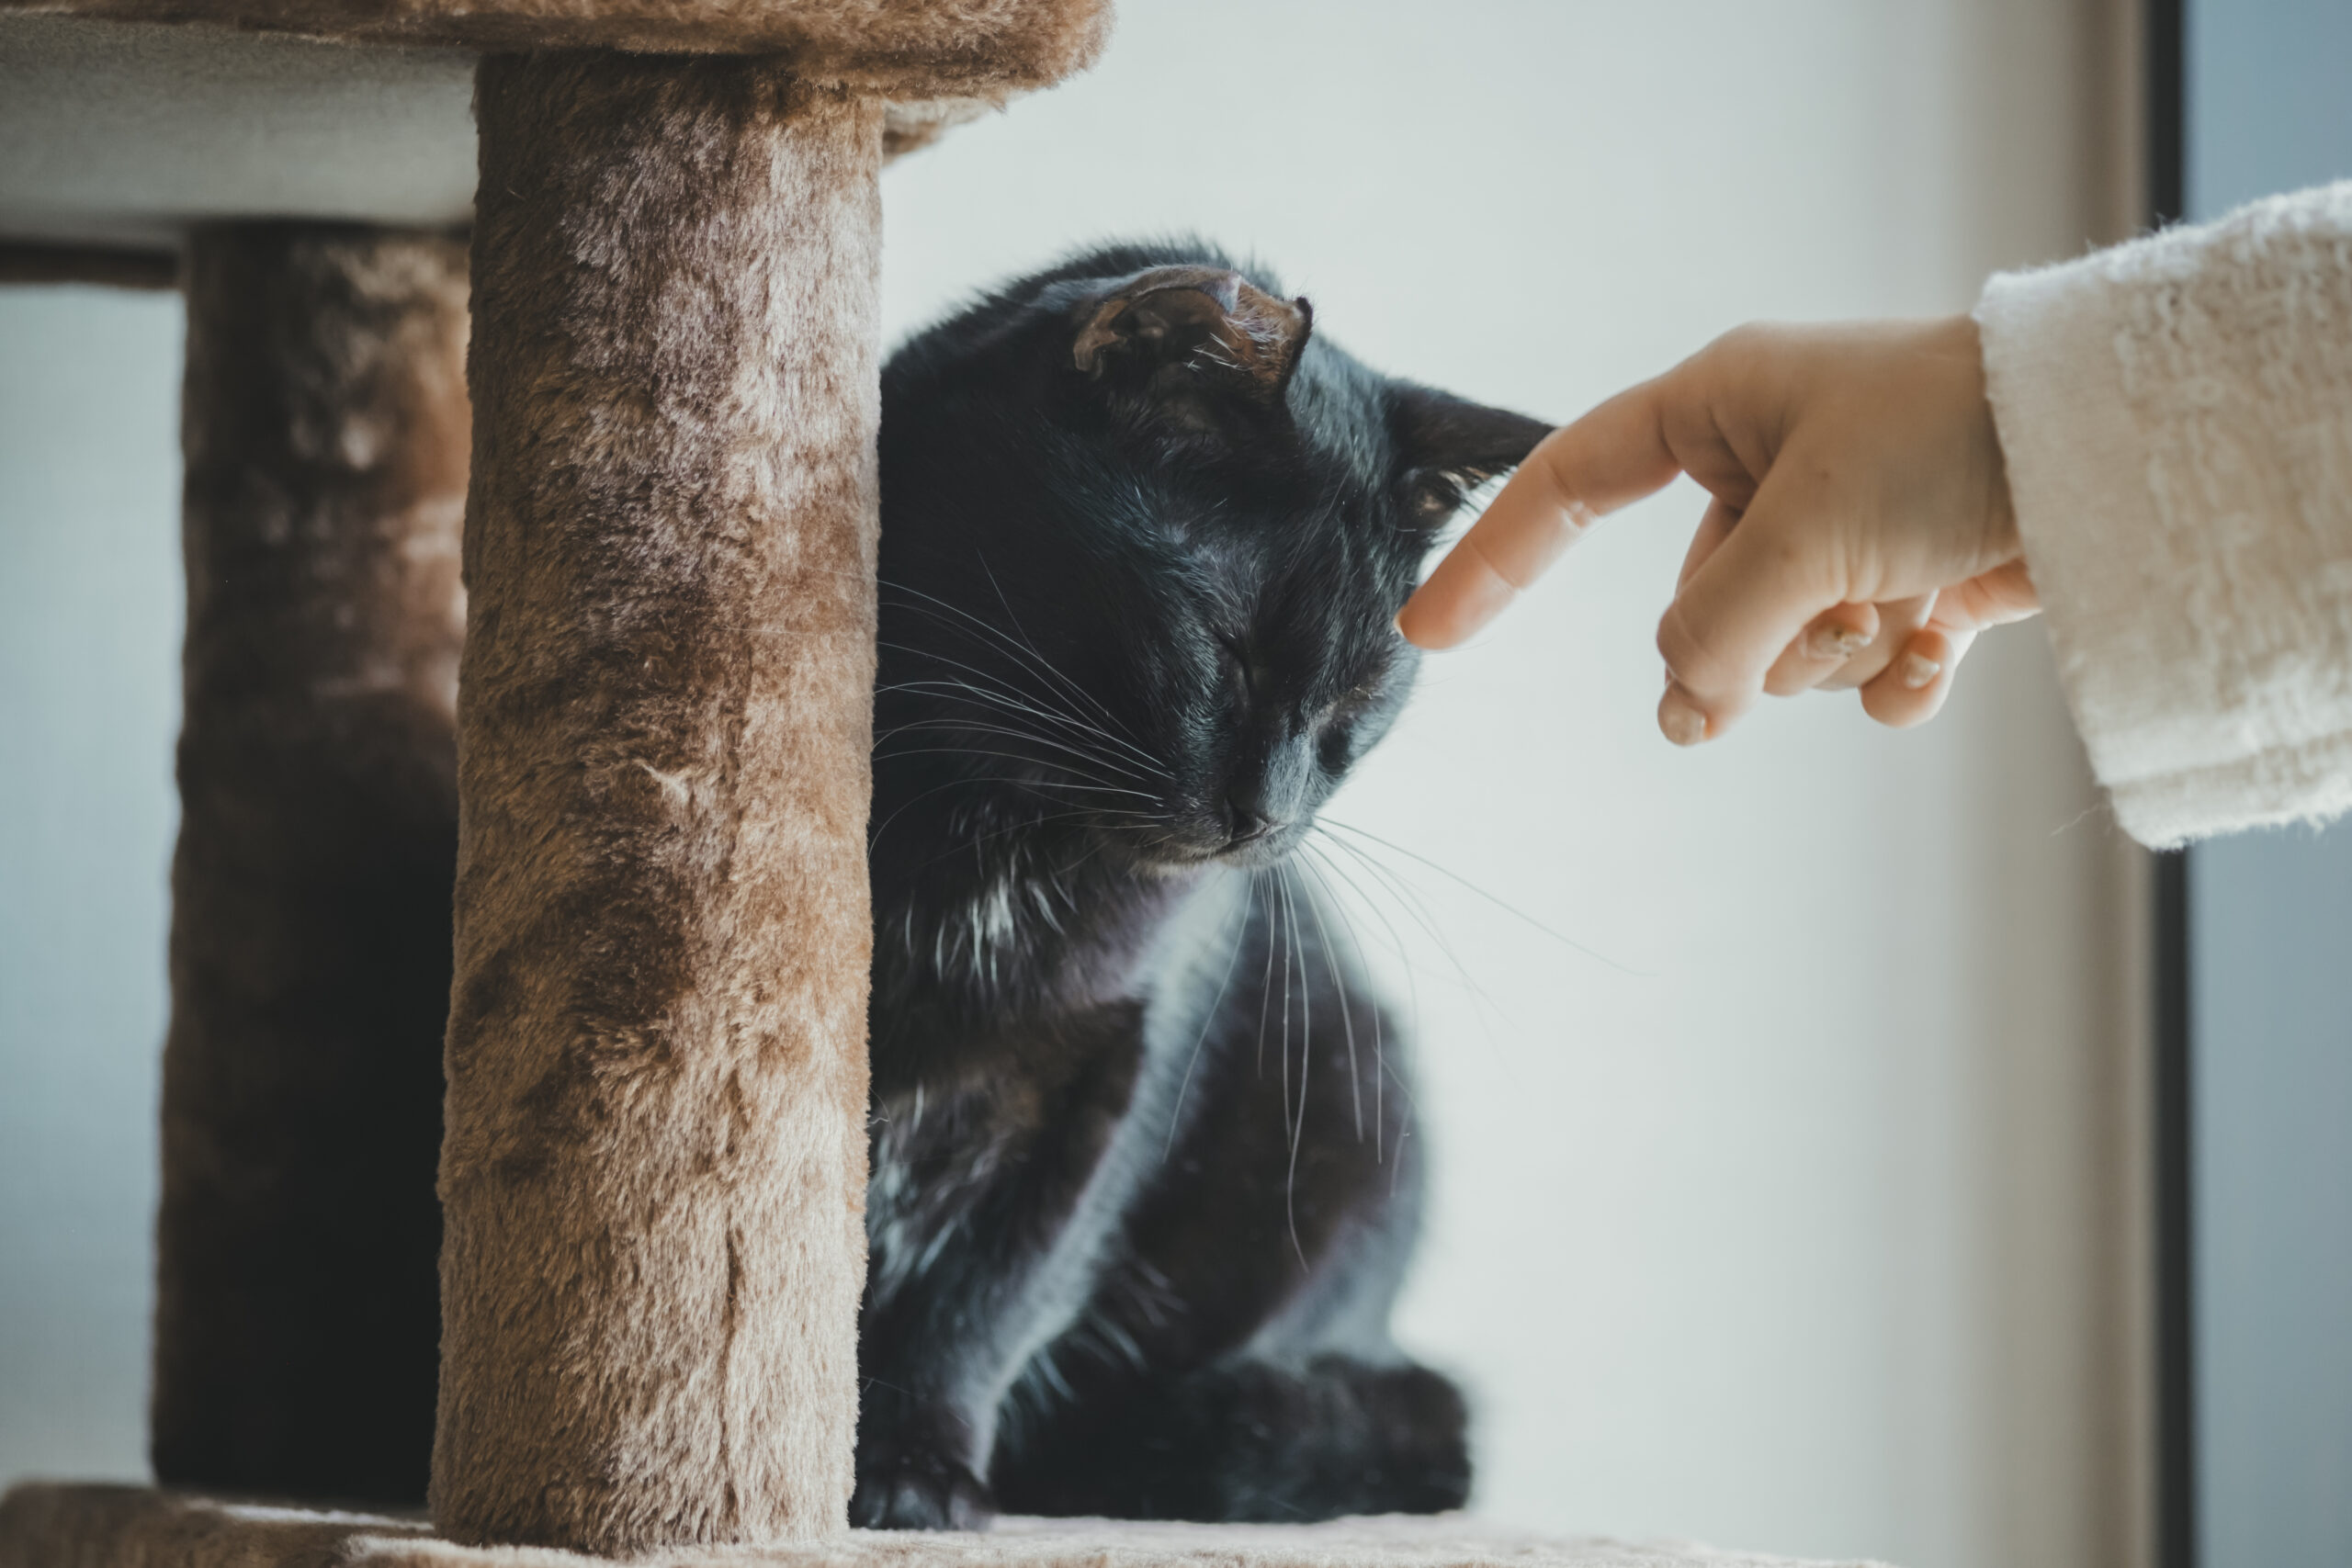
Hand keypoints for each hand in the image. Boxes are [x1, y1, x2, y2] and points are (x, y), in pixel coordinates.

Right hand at [1395, 316, 2041, 741]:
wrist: (2118, 446)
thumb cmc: (1951, 435)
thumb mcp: (1803, 530)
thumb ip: (1715, 633)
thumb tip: (1682, 718)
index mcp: (1722, 406)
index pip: (1570, 484)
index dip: (1493, 558)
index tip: (1427, 635)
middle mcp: (1773, 463)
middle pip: (1692, 598)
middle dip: (1743, 642)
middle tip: (1805, 640)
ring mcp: (1845, 524)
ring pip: (1776, 642)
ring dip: (1827, 655)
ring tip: (1899, 612)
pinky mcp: (1918, 573)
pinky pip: (1861, 661)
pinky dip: (1891, 676)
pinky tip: (1938, 656)